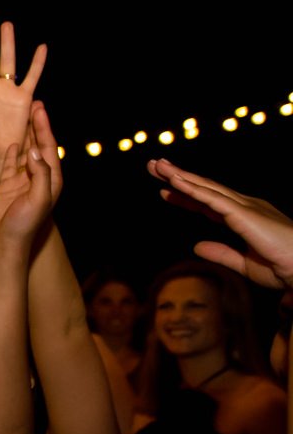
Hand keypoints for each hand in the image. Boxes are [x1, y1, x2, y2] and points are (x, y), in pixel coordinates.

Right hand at [0, 104, 62, 252]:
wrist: (4, 242)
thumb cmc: (24, 224)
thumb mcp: (38, 199)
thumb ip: (40, 174)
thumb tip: (35, 151)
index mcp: (51, 179)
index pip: (49, 148)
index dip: (45, 128)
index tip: (39, 109)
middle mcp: (38, 177)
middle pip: (38, 145)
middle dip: (37, 125)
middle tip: (33, 104)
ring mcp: (22, 180)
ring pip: (24, 151)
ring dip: (24, 134)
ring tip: (21, 116)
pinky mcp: (6, 185)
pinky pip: (9, 163)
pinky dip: (10, 150)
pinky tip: (9, 140)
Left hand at [150, 159, 292, 290]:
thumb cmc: (284, 267)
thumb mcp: (244, 263)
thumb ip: (221, 253)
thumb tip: (196, 246)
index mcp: (245, 218)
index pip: (209, 204)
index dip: (186, 195)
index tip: (165, 190)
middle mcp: (245, 207)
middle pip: (204, 189)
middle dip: (178, 177)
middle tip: (154, 165)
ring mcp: (245, 208)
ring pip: (205, 188)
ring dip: (179, 176)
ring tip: (156, 165)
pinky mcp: (244, 214)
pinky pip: (212, 199)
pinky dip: (192, 189)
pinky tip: (174, 181)